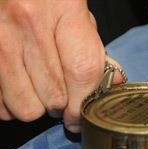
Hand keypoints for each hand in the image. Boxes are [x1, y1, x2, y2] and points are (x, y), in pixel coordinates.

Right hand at [0, 0, 122, 132]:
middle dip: (62, 106)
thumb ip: (94, 49)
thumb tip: (114, 81)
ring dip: (37, 106)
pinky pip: (0, 105)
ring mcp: (1, 38)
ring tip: (39, 90)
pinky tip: (19, 87)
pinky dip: (11, 104)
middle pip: (54, 96)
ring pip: (26, 107)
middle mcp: (29, 23)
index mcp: (65, 11)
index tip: (80, 116)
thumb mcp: (78, 15)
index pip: (82, 71)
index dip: (84, 103)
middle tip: (62, 97)